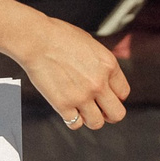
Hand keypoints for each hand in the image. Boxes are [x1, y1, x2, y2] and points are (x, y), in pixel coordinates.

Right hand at [19, 15, 130, 130]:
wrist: (36, 40)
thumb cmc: (60, 36)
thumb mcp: (91, 45)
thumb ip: (101, 64)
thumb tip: (105, 77)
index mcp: (109, 66)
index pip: (124, 93)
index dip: (116, 97)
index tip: (108, 97)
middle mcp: (99, 83)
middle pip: (117, 114)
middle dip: (109, 114)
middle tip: (101, 110)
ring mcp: (81, 96)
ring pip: (97, 123)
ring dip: (91, 119)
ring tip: (83, 111)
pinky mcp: (63, 105)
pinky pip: (75, 124)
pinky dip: (72, 120)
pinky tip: (68, 111)